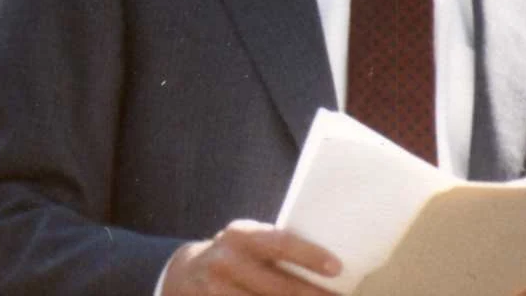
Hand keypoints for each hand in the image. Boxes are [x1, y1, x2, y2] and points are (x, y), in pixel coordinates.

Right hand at [160, 220, 340, 295]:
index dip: (309, 256)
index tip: (337, 268)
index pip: (280, 243)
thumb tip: (330, 262)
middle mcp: (227, 262)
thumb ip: (276, 247)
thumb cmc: (236, 255)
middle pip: (280, 287)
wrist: (188, 273)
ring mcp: (218, 290)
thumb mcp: (248, 241)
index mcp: (240, 235)